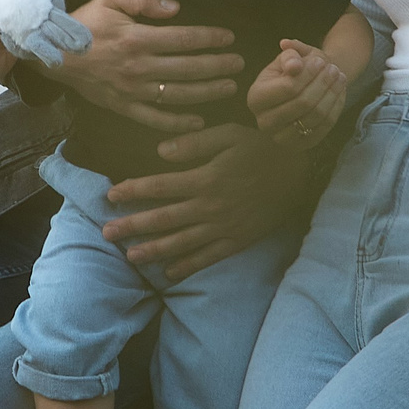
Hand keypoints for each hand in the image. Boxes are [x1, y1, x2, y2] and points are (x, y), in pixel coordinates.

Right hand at [56, 0, 241, 131]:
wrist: (52, 53)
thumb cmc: (83, 23)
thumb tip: (176, 9)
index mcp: (137, 38)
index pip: (185, 39)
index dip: (211, 38)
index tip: (229, 38)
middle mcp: (138, 67)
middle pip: (189, 68)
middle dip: (218, 65)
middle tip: (239, 63)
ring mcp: (131, 90)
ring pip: (179, 94)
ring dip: (208, 91)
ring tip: (230, 87)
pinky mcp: (123, 106)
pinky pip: (155, 118)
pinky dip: (178, 123)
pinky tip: (199, 121)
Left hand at [101, 122, 303, 280]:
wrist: (302, 170)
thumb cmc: (262, 146)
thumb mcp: (229, 134)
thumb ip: (194, 143)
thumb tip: (160, 152)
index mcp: (205, 178)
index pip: (159, 186)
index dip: (132, 191)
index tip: (110, 195)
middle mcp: (210, 206)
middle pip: (164, 219)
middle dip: (132, 226)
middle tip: (106, 233)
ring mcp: (224, 227)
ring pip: (182, 242)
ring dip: (154, 250)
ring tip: (130, 257)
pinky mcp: (238, 241)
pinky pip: (209, 257)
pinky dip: (188, 266)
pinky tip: (168, 274)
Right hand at [249, 40, 346, 143]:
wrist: (300, 90)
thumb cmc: (293, 71)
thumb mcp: (288, 58)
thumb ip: (290, 55)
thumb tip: (295, 64)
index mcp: (255, 98)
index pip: (287, 88)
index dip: (308, 74)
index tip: (320, 61)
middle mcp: (264, 121)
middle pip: (303, 103)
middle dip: (322, 83)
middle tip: (334, 69)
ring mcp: (282, 137)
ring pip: (316, 115)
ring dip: (332, 94)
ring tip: (340, 77)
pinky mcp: (301, 145)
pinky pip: (325, 126)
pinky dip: (336, 107)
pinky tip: (339, 92)